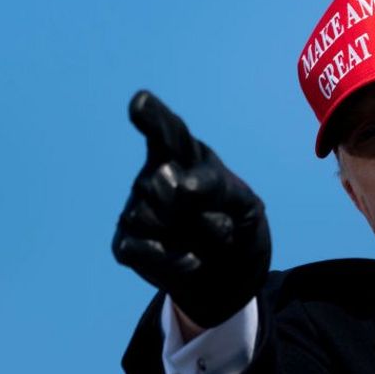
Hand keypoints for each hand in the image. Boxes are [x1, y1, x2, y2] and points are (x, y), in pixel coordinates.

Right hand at [112, 90, 270, 327]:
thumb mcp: (247, 205)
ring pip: (151, 217)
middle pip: (163, 181)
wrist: (231, 271)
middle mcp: (154, 175)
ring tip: (208, 238)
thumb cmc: (237, 224)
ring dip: (191, 234)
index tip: (140, 101)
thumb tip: (179, 188)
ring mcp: (136, 208)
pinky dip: (173, 259)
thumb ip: (219, 188)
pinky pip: (143, 249)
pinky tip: (194, 259)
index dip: (153, 117)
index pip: (168, 132)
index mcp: (186, 156)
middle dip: (195, 205)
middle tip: (223, 221)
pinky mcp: (127, 243)